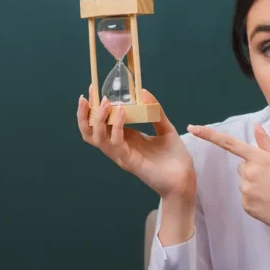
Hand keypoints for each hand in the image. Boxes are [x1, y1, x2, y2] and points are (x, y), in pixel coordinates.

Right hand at [77, 85, 194, 199]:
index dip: (93, 108)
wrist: (184, 179)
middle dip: (85, 114)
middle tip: (88, 96)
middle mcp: (119, 147)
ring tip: (107, 103)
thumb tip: (144, 91)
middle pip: (90, 132)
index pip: (100, 123)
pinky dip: (116, 127)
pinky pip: (116, 144)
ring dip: (98, 119)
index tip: (92, 90)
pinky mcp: (129, 162)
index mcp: (124, 138)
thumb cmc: (174, 158)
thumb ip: (155, 111)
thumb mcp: (165, 129)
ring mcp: (122, 155)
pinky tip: (122, 113)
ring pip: (98, 139)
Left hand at [188, 123, 269, 239]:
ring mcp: (246, 190)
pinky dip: (256, 198)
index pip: (230, 143)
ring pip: (244, 182)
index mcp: (260, 158)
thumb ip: (269, 145)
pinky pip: (246, 197)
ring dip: (256, 184)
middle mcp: (249, 173)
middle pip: (243, 166)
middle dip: (254, 169)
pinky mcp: (246, 205)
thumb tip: (255, 128)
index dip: (209, 135)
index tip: (192, 128)